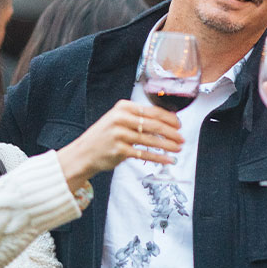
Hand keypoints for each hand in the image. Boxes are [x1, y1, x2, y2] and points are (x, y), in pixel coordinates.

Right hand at [56, 99, 183, 190]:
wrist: (84, 153)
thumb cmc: (105, 136)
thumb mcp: (119, 120)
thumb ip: (138, 118)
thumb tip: (167, 121)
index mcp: (123, 107)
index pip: (152, 111)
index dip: (169, 118)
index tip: (179, 124)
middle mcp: (121, 118)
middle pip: (154, 125)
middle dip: (172, 132)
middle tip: (182, 138)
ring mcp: (119, 134)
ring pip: (151, 140)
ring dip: (168, 145)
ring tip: (178, 148)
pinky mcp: (119, 150)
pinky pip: (144, 154)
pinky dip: (159, 157)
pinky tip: (168, 160)